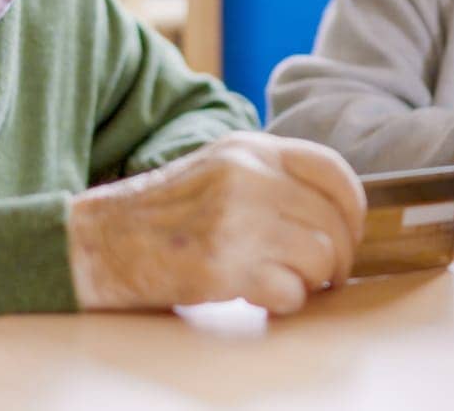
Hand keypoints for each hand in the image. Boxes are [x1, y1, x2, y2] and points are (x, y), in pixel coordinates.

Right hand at [66, 131, 366, 314]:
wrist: (100, 241)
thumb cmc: (161, 212)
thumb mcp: (218, 166)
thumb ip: (271, 175)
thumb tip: (333, 209)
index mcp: (249, 149)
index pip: (333, 171)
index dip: (353, 209)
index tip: (350, 232)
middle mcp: (248, 178)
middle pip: (333, 222)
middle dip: (337, 257)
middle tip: (323, 274)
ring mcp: (236, 221)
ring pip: (319, 257)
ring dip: (310, 281)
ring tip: (285, 282)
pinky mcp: (222, 267)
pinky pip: (289, 292)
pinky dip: (283, 303)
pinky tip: (259, 296)